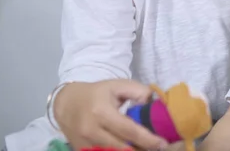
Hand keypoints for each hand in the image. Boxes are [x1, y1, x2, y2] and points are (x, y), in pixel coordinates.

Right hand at [54, 79, 168, 149]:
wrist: (66, 103)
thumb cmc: (96, 93)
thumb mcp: (117, 85)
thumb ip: (138, 91)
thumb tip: (154, 103)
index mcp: (101, 113)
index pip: (128, 130)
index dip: (147, 139)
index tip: (163, 143)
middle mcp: (91, 131)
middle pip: (121, 148)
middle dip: (142, 150)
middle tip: (159, 149)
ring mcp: (84, 144)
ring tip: (146, 149)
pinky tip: (131, 149)